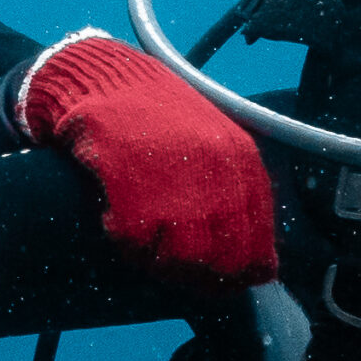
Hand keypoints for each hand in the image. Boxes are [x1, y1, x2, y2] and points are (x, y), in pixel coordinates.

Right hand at [14, 32, 275, 285]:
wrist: (103, 77)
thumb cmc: (155, 112)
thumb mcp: (211, 141)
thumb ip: (231, 187)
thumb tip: (249, 253)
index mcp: (243, 163)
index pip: (258, 246)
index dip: (240, 275)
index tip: (223, 283)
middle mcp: (218, 174)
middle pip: (221, 261)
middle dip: (201, 278)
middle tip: (179, 275)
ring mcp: (176, 181)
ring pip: (181, 261)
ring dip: (161, 265)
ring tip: (145, 249)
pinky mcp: (132, 186)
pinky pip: (135, 244)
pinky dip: (126, 245)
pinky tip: (117, 226)